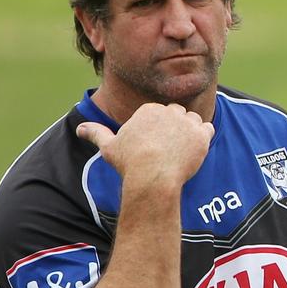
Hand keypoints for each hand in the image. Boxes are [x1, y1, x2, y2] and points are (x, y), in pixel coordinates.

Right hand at [76, 103, 213, 184]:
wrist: (152, 177)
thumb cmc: (130, 163)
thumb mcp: (109, 147)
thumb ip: (96, 133)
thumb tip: (79, 128)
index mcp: (149, 110)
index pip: (159, 114)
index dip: (158, 130)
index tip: (154, 147)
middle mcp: (169, 111)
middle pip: (177, 114)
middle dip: (174, 128)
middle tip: (168, 150)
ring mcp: (187, 121)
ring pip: (193, 120)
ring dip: (190, 132)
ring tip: (180, 151)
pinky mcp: (201, 134)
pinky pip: (207, 129)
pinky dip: (203, 138)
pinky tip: (193, 151)